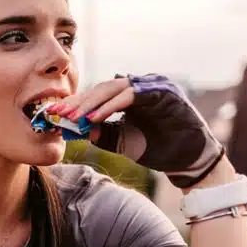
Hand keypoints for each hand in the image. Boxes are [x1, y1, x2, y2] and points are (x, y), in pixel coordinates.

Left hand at [44, 74, 225, 188]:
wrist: (190, 161)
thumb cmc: (159, 148)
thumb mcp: (122, 142)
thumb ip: (102, 133)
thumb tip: (78, 129)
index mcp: (132, 95)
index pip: (98, 95)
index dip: (76, 104)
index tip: (55, 115)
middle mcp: (142, 86)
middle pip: (102, 89)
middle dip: (79, 103)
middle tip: (58, 114)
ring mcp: (153, 86)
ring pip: (114, 89)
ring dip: (91, 104)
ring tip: (72, 118)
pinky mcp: (162, 93)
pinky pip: (131, 96)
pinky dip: (110, 106)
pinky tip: (93, 119)